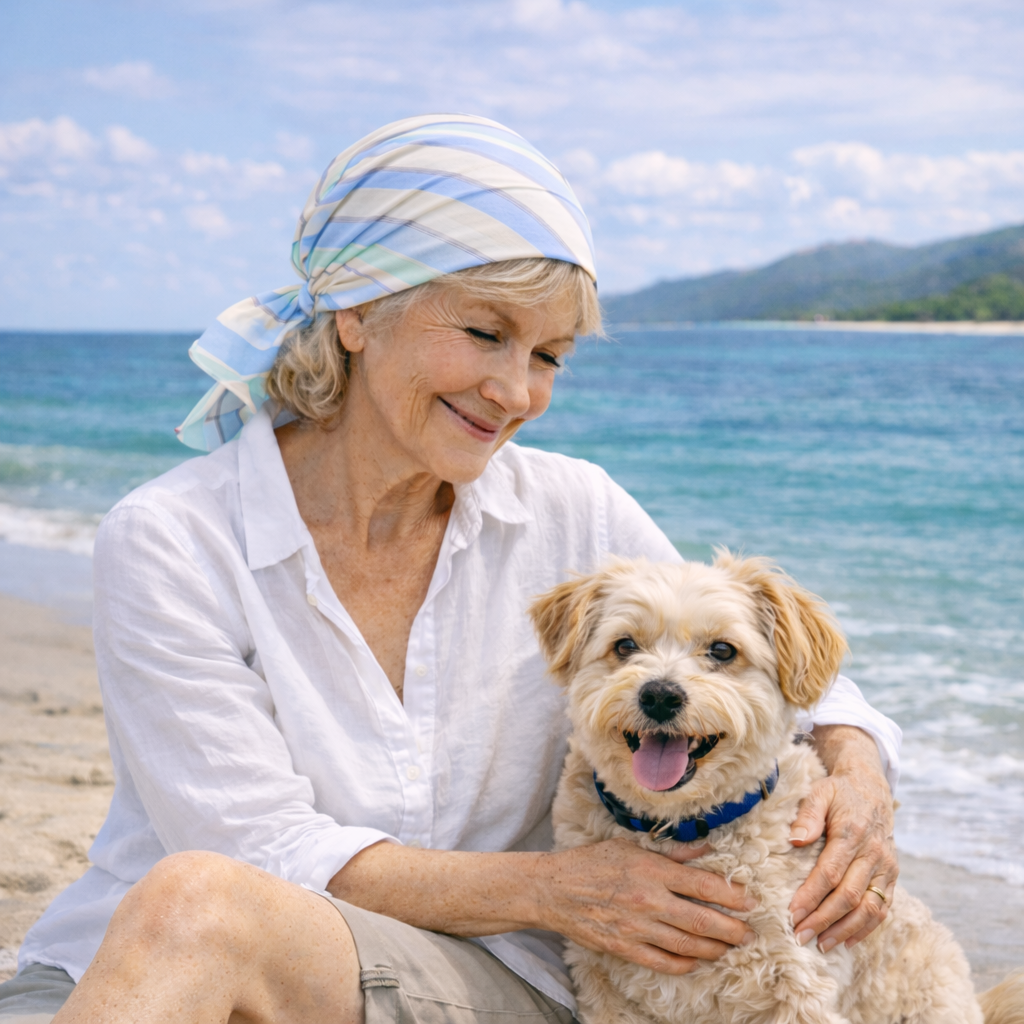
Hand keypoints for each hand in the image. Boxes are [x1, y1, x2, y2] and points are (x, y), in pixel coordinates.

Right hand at [534, 838, 756, 974]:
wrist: (554, 889)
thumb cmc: (591, 862)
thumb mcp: (630, 846)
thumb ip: (672, 852)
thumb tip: (706, 848)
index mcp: (651, 870)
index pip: (703, 885)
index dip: (731, 895)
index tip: (750, 901)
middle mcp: (648, 900)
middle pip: (702, 920)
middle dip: (732, 929)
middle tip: (750, 934)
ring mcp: (637, 927)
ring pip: (688, 945)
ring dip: (714, 949)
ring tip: (729, 947)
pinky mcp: (625, 948)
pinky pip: (663, 962)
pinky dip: (685, 964)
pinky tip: (697, 960)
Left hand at [789, 725, 897, 952]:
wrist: (871, 788)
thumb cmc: (839, 792)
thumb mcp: (820, 792)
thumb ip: (807, 814)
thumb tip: (794, 839)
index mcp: (852, 833)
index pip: (830, 873)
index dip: (811, 896)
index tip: (792, 914)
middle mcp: (873, 853)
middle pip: (849, 896)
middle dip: (824, 920)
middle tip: (801, 936)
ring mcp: (886, 866)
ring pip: (870, 908)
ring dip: (846, 930)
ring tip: (822, 945)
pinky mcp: (893, 875)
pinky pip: (884, 907)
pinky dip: (867, 928)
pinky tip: (847, 940)